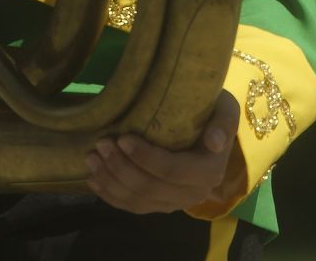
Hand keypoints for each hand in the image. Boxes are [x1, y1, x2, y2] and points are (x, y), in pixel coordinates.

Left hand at [86, 91, 241, 214]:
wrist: (210, 131)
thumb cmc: (212, 113)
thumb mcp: (225, 109)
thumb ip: (224, 122)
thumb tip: (214, 142)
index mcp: (209, 172)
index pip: (172, 171)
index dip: (145, 158)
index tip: (122, 138)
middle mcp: (193, 194)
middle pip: (150, 188)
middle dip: (121, 167)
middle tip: (100, 143)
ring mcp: (174, 203)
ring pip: (138, 201)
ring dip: (111, 181)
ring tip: (91, 157)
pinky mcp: (159, 205)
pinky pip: (133, 207)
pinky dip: (110, 195)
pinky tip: (93, 179)